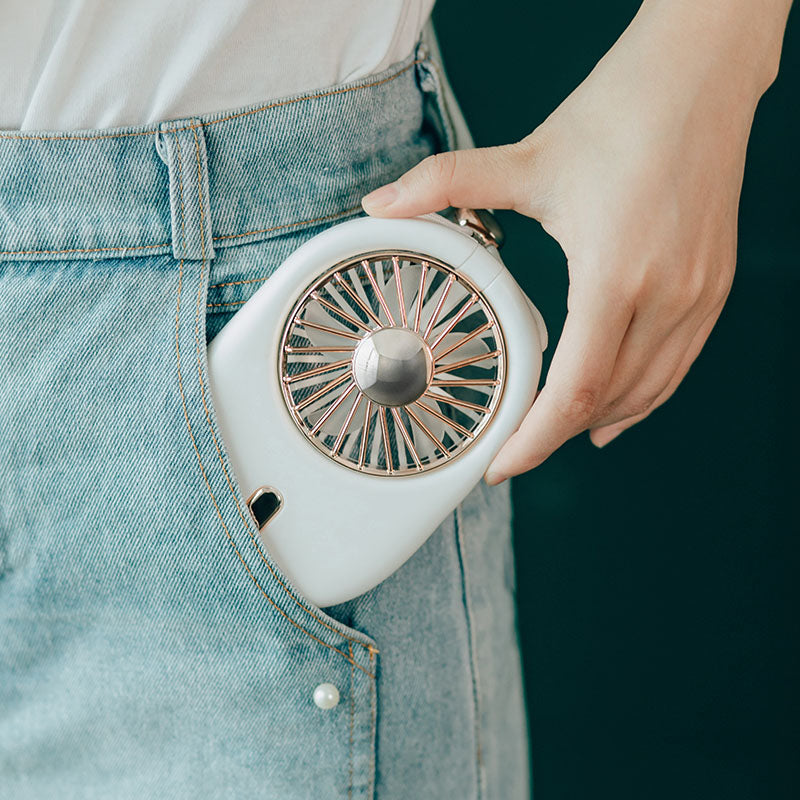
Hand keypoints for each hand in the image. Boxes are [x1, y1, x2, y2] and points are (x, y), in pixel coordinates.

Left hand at [362, 0, 786, 482]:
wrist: (700, 74)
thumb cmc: (620, 112)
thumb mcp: (524, 158)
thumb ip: (444, 184)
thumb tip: (380, 204)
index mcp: (614, 273)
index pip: (574, 391)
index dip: (534, 441)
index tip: (501, 465)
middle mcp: (666, 294)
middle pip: (608, 402)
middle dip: (555, 435)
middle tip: (514, 446)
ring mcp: (699, 294)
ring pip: (650, 391)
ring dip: (599, 421)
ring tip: (558, 437)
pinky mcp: (714, 285)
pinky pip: (681, 365)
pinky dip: (646, 398)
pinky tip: (621, 411)